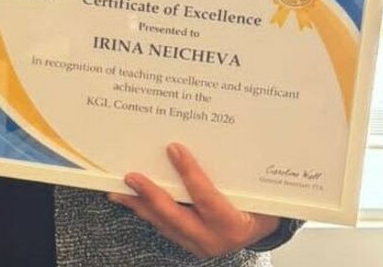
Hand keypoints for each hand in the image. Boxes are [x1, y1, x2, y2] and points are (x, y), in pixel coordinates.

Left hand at [108, 143, 280, 258]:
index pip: (206, 197)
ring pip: (164, 223)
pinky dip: (147, 211)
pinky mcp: (188, 244)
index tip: (174, 149)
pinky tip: (133, 199)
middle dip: (151, 196)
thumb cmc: (262, 205)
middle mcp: (214, 240)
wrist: (263, 230)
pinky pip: (164, 227)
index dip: (189, 173)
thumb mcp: (257, 190)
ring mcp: (199, 245)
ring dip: (140, 205)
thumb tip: (218, 138)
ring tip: (119, 190)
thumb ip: (238, 174)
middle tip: (131, 177)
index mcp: (234, 225)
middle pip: (176, 216)